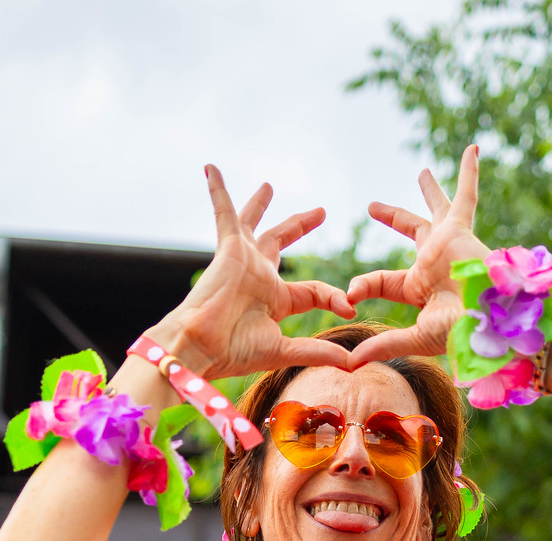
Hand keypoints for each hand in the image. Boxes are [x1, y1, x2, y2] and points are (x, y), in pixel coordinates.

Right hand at [145, 167, 352, 380]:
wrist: (201, 345)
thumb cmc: (235, 351)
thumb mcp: (285, 350)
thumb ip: (317, 352)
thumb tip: (350, 362)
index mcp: (275, 300)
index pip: (313, 290)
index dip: (334, 297)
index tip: (349, 307)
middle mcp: (258, 276)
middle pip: (281, 243)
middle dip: (300, 226)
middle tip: (321, 212)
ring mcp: (243, 260)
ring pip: (254, 224)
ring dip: (260, 205)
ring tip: (269, 186)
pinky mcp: (228, 248)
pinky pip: (223, 212)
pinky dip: (218, 190)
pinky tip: (211, 168)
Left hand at [345, 145, 490, 366]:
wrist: (493, 322)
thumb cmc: (461, 333)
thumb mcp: (416, 337)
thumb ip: (384, 344)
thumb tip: (351, 362)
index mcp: (422, 288)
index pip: (383, 280)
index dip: (363, 286)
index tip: (349, 296)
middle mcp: (435, 262)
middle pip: (411, 232)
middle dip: (394, 218)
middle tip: (373, 207)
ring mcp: (449, 244)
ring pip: (436, 210)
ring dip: (429, 190)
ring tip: (422, 171)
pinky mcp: (461, 229)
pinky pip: (466, 194)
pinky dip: (469, 172)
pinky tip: (472, 148)